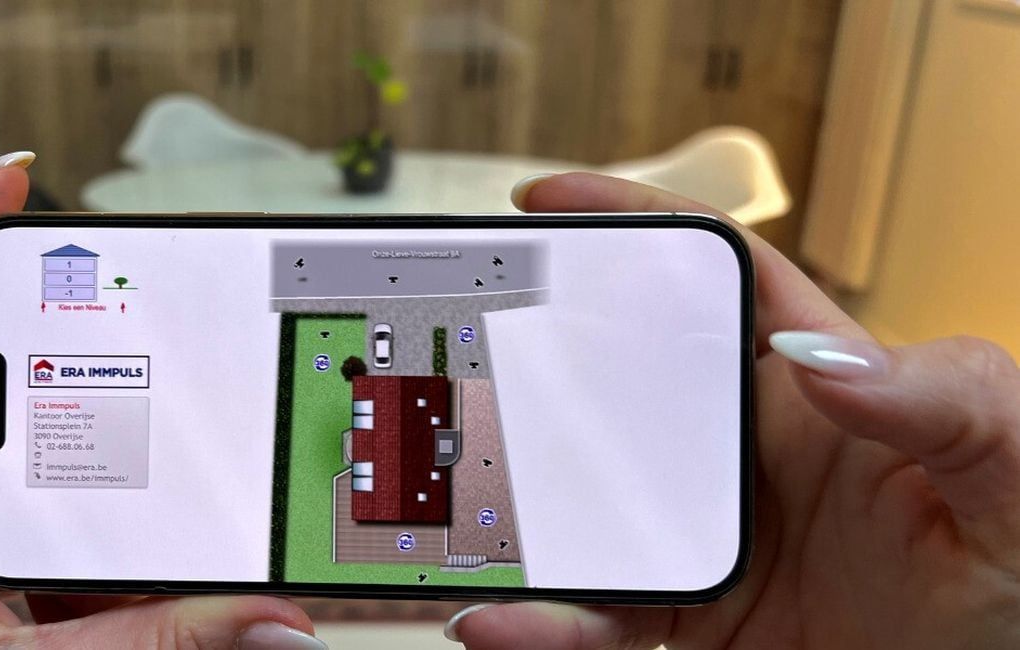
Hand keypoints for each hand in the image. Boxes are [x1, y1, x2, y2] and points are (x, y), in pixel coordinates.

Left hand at [0, 153, 322, 648]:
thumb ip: (153, 641)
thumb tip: (263, 617)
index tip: (5, 181)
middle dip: (62, 341)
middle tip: (128, 301)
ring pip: (33, 472)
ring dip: (99, 465)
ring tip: (163, 460)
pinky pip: (52, 540)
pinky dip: (107, 541)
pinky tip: (149, 561)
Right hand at [446, 173, 1019, 648]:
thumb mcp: (1008, 460)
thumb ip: (939, 398)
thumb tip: (827, 362)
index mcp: (810, 388)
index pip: (714, 281)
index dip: (632, 224)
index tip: (551, 202)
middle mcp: (741, 456)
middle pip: (615, 390)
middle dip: (532, 368)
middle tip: (459, 362)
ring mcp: (707, 539)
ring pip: (586, 514)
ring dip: (517, 517)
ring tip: (466, 526)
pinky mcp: (692, 620)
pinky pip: (600, 621)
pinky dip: (545, 626)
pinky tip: (506, 624)